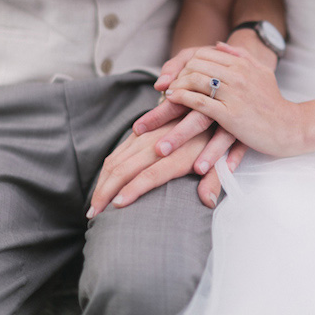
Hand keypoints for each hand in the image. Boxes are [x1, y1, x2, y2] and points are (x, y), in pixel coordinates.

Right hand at [88, 119, 221, 216]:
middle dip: (106, 192)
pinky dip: (106, 171)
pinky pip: (118, 152)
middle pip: (125, 169)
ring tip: (93, 206)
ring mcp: (146, 136)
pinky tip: (102, 186)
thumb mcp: (221, 157)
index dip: (132, 190)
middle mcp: (158, 143)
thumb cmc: (216, 134)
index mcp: (179, 153)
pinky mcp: (140, 132)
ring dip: (102, 183)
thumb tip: (207, 201)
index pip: (150, 174)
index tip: (117, 206)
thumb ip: (214, 180)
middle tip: (94, 214)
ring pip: (116, 160)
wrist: (206, 100)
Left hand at [165, 42, 303, 156]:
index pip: (205, 53)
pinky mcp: (229, 115)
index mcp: (243, 64)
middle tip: (170, 83)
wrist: (289, 127)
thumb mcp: (262, 72)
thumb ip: (241, 55)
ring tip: (168, 92)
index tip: (180, 73)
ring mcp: (233, 94)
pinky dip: (182, 99)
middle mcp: (237, 75)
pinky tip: (173, 100)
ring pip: (195, 80)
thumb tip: (219, 43)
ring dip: (177, 85)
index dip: (187, 62)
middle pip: (196, 65)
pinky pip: (198, 102)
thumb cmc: (274, 103)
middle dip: (179, 73)